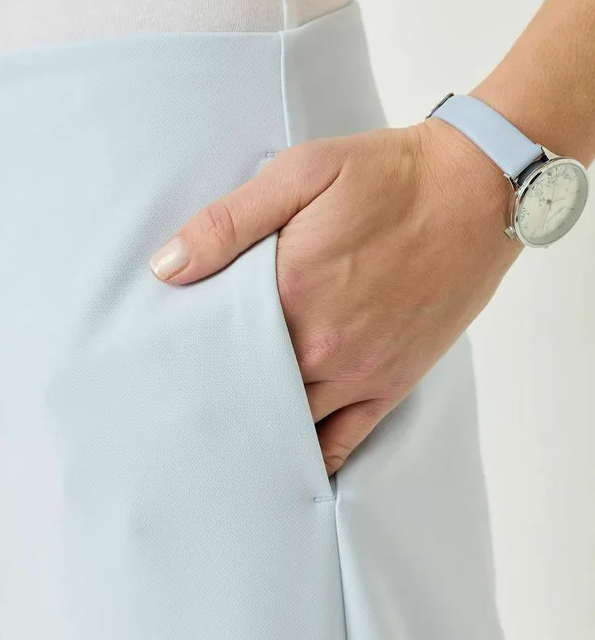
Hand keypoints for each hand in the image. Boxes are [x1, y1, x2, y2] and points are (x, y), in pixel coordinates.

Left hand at [149, 119, 520, 474]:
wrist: (475, 191)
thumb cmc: (388, 177)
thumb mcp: (301, 173)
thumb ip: (229, 222)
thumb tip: (167, 268)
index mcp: (290, 292)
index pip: (216, 344)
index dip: (187, 354)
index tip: (163, 360)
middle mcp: (321, 346)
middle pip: (246, 391)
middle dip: (214, 396)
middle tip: (180, 405)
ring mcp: (359, 372)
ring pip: (288, 423)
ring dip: (254, 429)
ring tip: (220, 435)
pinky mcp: (392, 384)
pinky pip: (343, 442)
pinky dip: (310, 460)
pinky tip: (284, 466)